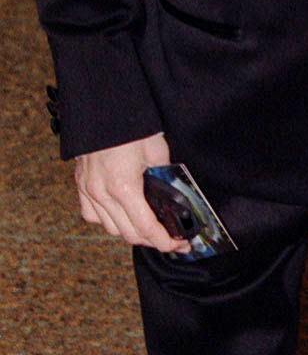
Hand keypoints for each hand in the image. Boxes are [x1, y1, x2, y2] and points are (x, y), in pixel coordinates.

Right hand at [74, 131, 187, 251]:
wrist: (102, 109)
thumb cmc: (131, 127)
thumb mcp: (157, 151)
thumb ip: (164, 176)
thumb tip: (171, 194)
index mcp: (123, 187)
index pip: (145, 227)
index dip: (164, 241)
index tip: (179, 245)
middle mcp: (102, 194)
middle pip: (129, 234)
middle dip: (152, 240)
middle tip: (171, 239)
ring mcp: (89, 191)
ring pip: (111, 229)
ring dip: (131, 232)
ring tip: (149, 229)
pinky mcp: (81, 185)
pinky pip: (93, 215)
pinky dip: (109, 221)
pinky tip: (121, 216)